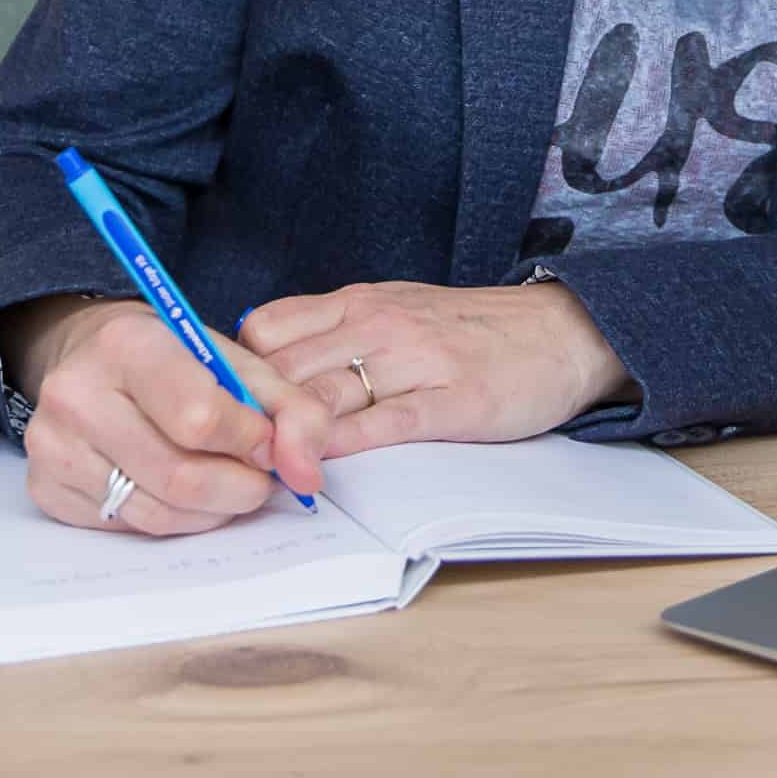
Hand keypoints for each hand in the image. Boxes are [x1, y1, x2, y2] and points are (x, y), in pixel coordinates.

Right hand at [0, 295, 331, 535]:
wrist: (93, 357)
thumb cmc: (173, 357)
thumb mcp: (236, 360)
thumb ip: (290, 407)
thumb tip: (307, 474)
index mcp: (127, 344)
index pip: (200, 417)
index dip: (251, 441)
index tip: (272, 443)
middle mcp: (76, 394)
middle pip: (179, 476)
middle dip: (240, 487)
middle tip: (261, 479)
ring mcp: (52, 447)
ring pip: (155, 513)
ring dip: (212, 511)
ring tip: (230, 484)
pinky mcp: (45, 489)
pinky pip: (127, 528)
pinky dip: (172, 520)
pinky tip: (185, 491)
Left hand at [235, 280, 636, 456]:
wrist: (563, 329)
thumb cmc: (473, 330)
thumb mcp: (397, 311)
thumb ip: (336, 334)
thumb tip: (262, 373)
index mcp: (361, 301)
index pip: (267, 329)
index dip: (231, 374)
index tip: (213, 413)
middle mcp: (380, 323)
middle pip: (283, 368)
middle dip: (243, 417)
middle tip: (215, 461)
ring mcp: (416, 360)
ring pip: (322, 395)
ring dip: (280, 438)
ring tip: (251, 476)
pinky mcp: (453, 400)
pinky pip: (383, 423)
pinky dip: (342, 448)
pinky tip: (315, 471)